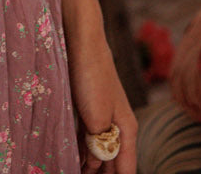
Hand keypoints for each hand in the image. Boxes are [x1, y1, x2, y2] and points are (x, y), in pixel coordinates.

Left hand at [70, 35, 137, 173]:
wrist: (81, 40)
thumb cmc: (92, 77)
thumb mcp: (97, 118)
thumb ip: (98, 145)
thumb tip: (95, 164)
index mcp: (127, 130)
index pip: (127, 170)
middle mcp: (117, 125)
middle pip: (114, 162)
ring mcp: (102, 116)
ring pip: (99, 151)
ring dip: (91, 165)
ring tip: (73, 171)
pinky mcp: (87, 108)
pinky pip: (87, 138)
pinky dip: (82, 151)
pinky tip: (73, 158)